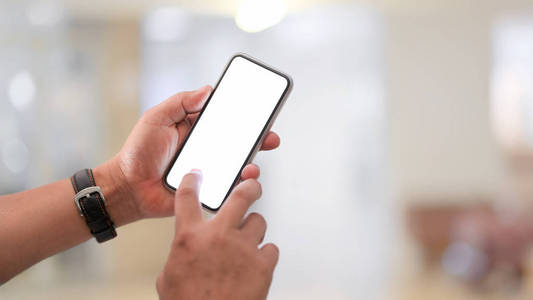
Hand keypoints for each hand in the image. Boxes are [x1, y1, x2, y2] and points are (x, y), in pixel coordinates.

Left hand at [95, 86, 280, 224]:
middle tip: (270, 135)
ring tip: (258, 157)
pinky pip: (229, 186)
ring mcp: (209, 170)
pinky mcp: (208, 189)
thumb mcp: (157, 118)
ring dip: (252, 159)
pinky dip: (241, 182)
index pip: (224, 119)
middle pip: (238, 142)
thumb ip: (180, 102)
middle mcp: (206, 149)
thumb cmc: (139, 152)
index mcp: (196, 129)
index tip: (259, 109)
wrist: (128, 188)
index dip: (242, 114)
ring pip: (238, 164)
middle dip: (258, 137)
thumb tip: (208, 90)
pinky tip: (246, 176)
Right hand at [157, 170, 278, 299]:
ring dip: (254, 231)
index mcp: (190, 237)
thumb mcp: (169, 278)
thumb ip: (179, 256)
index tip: (197, 175)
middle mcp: (218, 236)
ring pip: (259, 222)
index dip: (192, 181)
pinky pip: (271, 248)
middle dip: (249, 186)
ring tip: (247, 245)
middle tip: (251, 186)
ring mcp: (243, 248)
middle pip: (241, 196)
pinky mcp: (263, 264)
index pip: (187, 197)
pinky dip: (265, 255)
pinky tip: (257, 264)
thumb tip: (185, 253)